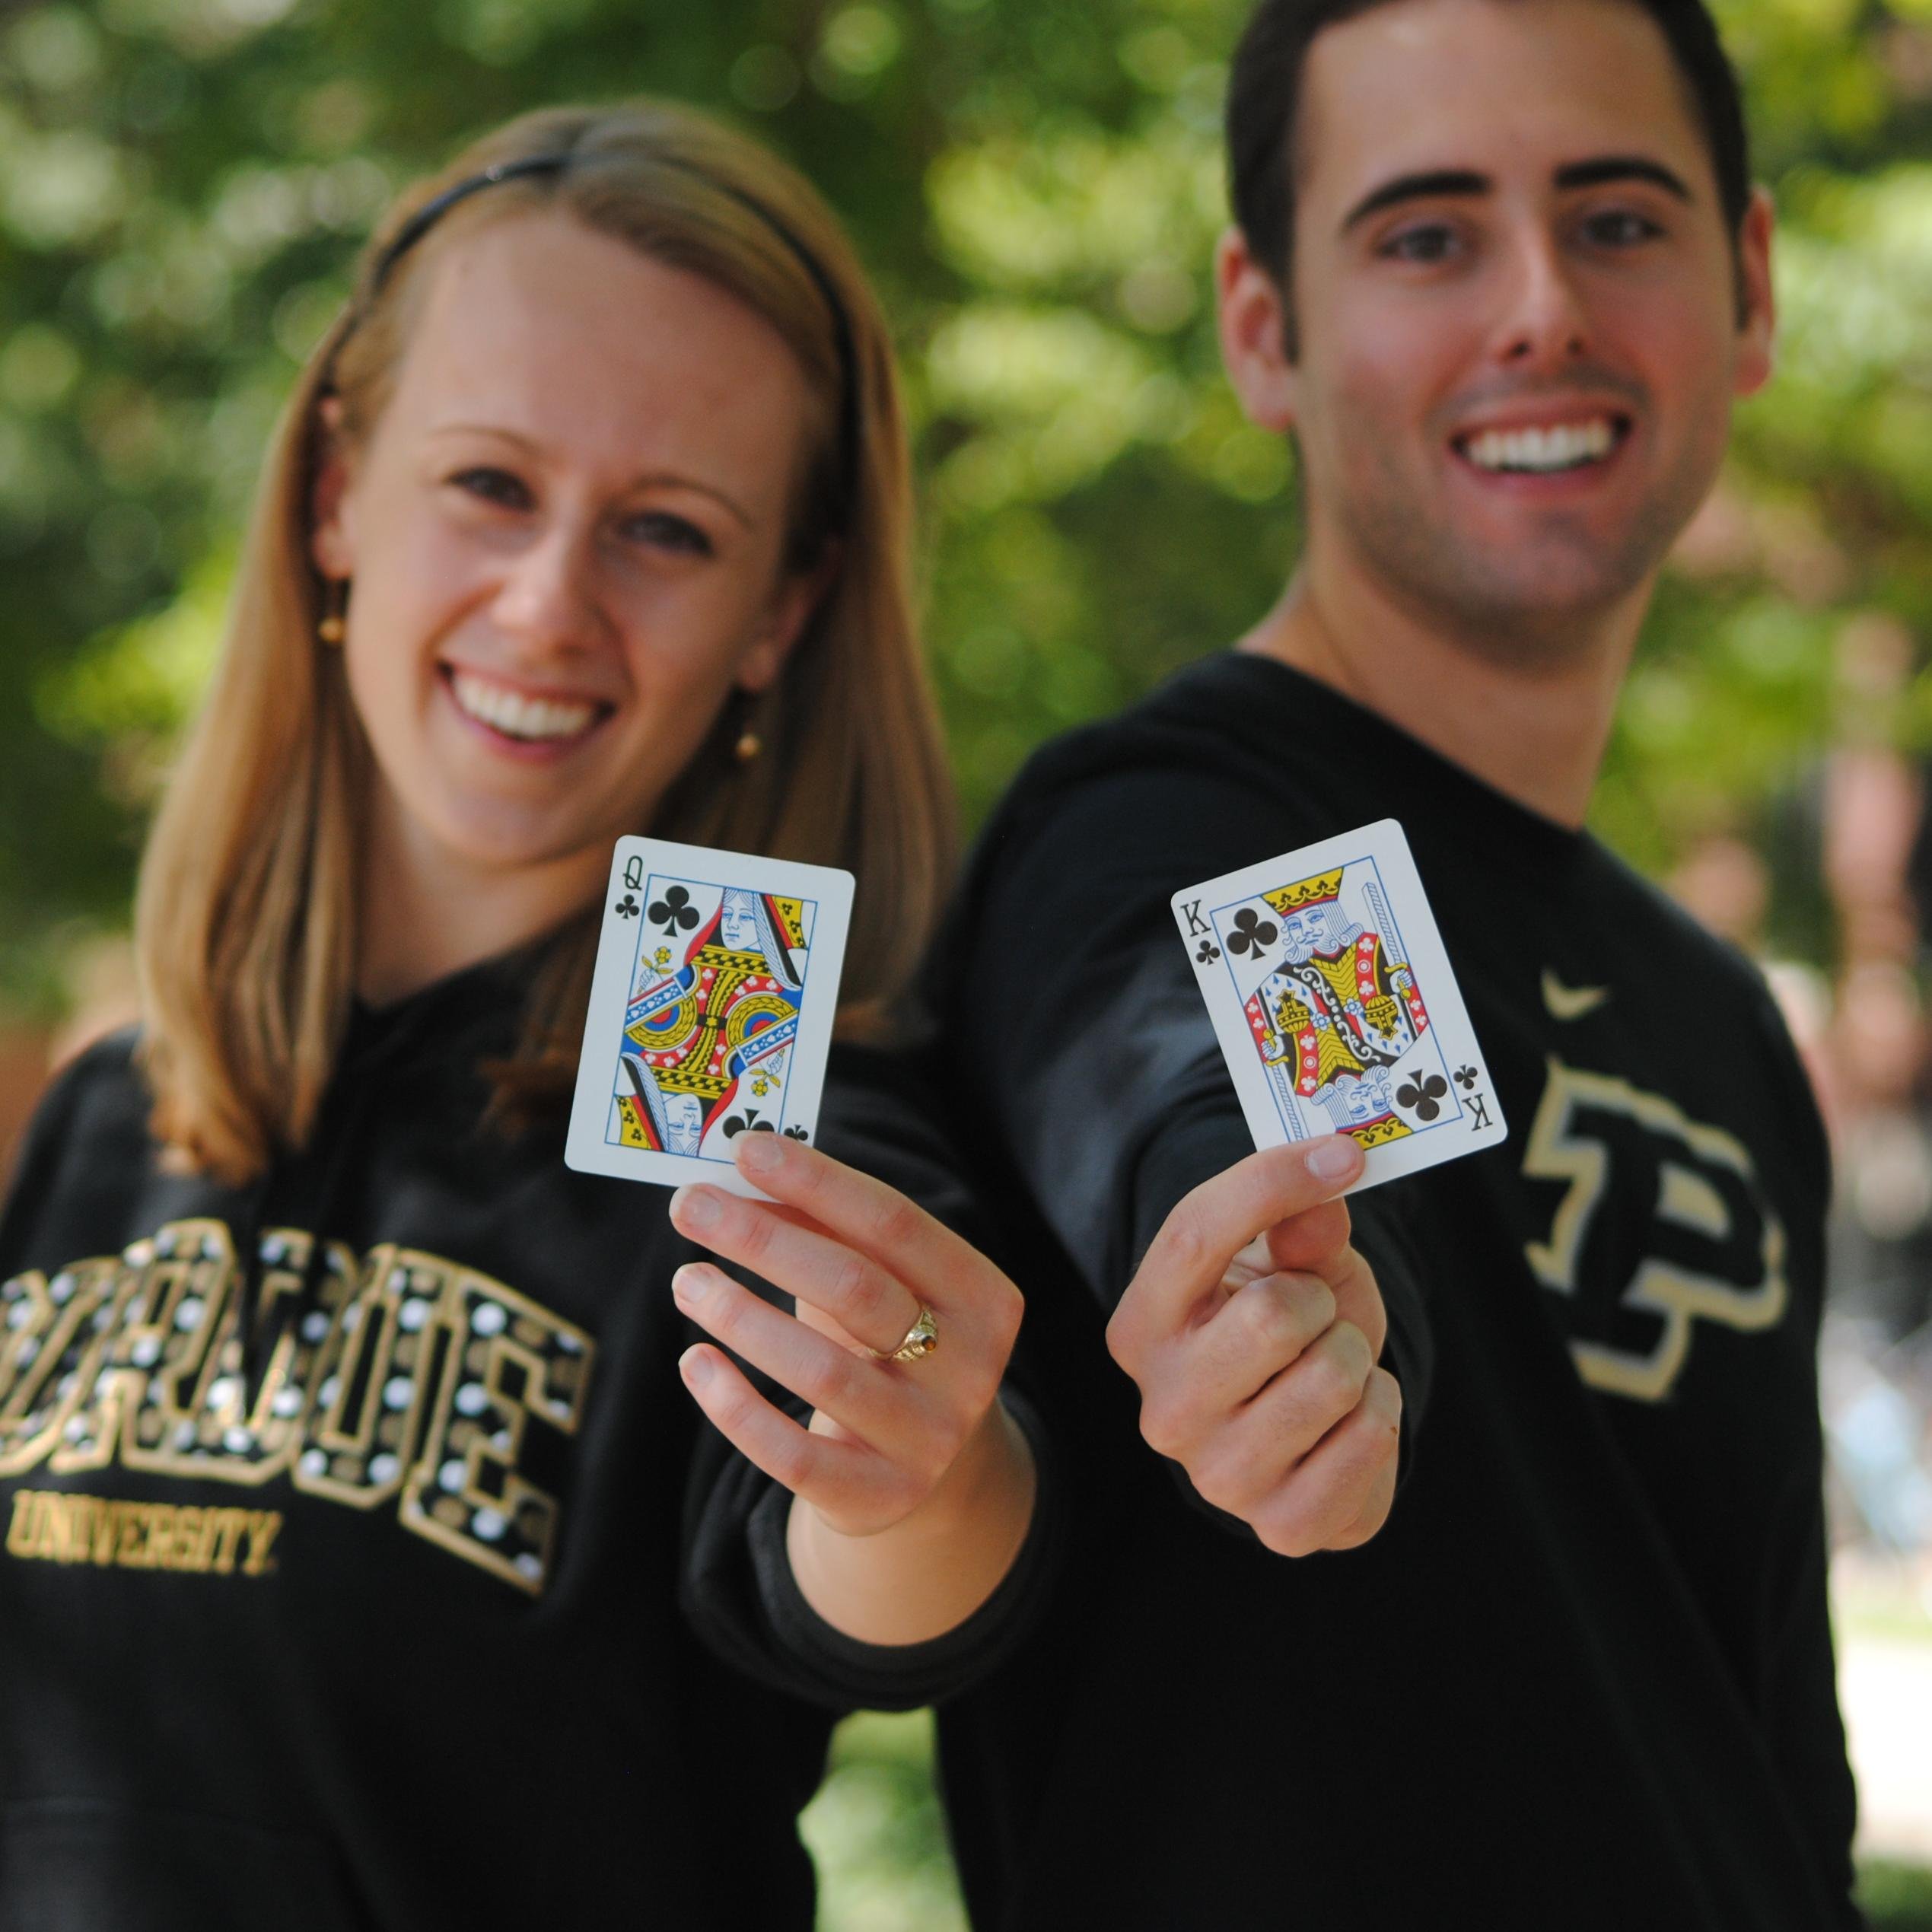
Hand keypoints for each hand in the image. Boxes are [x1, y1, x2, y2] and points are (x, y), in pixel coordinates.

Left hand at [666, 1128, 1025, 1541]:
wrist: (929, 1470)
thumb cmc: (887, 1345)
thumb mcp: (878, 1284)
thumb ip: (826, 1231)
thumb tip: (740, 1175)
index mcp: (982, 1298)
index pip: (895, 1222)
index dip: (818, 1181)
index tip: (746, 1149)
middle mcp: (969, 1370)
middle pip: (855, 1288)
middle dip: (762, 1239)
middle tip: (689, 1205)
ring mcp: (928, 1440)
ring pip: (821, 1370)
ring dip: (739, 1315)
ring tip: (686, 1279)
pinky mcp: (877, 1498)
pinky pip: (792, 1453)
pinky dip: (734, 1404)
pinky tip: (695, 1361)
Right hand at [1105, 1133, 1400, 1557]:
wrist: (1303, 1431)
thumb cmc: (1284, 1327)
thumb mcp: (1288, 1261)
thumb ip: (1299, 1222)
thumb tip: (1326, 1192)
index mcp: (1141, 1328)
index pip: (1195, 1234)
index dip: (1275, 1181)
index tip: (1342, 1155)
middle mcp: (1163, 1406)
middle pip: (1273, 1315)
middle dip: (1322, 1302)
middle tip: (1317, 1317)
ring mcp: (1217, 1474)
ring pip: (1331, 1378)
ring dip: (1356, 1360)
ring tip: (1332, 1368)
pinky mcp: (1280, 1524)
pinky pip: (1367, 1442)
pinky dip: (1380, 1415)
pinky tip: (1351, 1419)